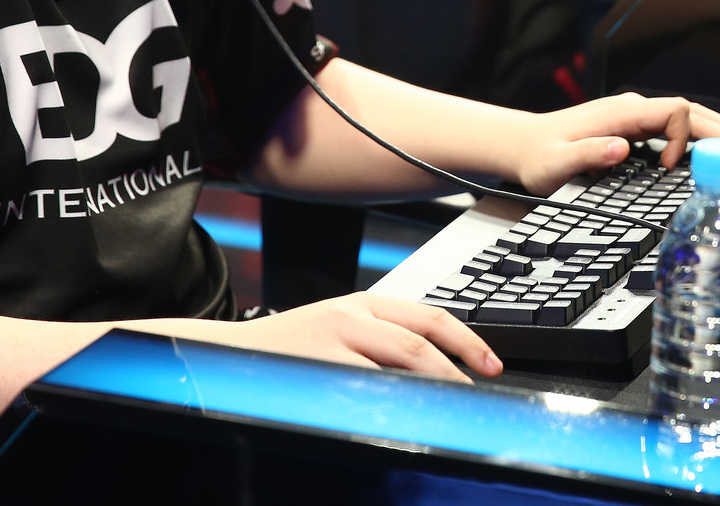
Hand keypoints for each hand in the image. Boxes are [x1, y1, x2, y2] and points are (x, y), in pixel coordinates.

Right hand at [192, 292, 501, 383]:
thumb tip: (433, 370)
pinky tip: (407, 416)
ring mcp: (333, 339)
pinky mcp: (316, 365)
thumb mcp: (338, 329)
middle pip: (420, 342)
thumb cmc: (288, 348)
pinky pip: (365, 387)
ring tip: (452, 408)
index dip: (467, 341)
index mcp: (363, 303)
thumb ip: (380, 342)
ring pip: (399, 362)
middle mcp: (352, 315)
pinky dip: (393, 401)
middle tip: (479, 393)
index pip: (429, 316)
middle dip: (457, 369)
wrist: (228, 352)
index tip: (491, 364)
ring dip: (433, 387)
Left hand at [512, 92, 719, 195]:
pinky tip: (709, 151)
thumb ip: (589, 154)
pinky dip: (698, 136)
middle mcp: (631, 109)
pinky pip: (674, 125)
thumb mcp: (557, 165)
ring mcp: (633, 116)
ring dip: (715, 131)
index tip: (671, 167)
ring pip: (686, 115)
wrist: (520, 146)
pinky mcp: (631, 126)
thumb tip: (623, 147)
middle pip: (690, 110)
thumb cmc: (538, 158)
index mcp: (621, 114)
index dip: (683, 137)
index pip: (674, 110)